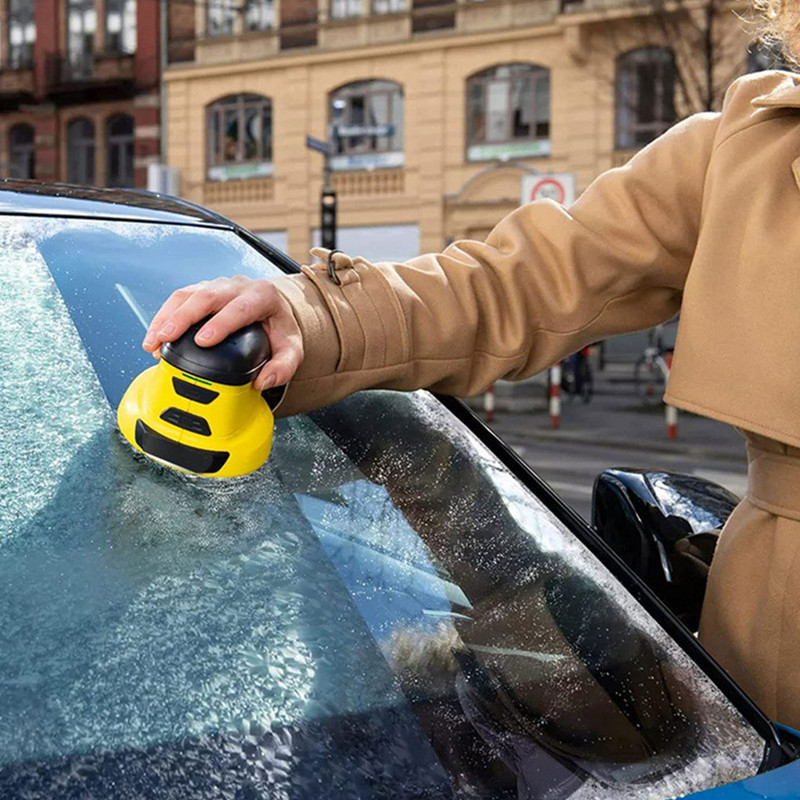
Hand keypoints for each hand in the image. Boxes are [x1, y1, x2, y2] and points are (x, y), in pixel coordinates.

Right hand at [141, 275, 303, 390]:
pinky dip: (163, 316)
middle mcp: (238, 286)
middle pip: (207, 296)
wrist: (274, 311)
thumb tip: (263, 382)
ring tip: (152, 342)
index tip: (204, 341)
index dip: (221, 323)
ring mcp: (218, 285)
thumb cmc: (280, 329)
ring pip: (188, 295)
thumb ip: (283, 367)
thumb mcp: (291, 349)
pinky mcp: (203, 289)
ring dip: (166, 317)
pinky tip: (154, 337)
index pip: (240, 307)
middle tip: (165, 339)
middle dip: (183, 318)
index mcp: (263, 296)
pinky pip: (180, 298)